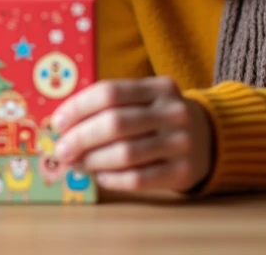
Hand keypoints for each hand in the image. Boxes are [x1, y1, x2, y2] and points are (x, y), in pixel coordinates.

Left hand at [51, 76, 212, 192]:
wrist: (208, 138)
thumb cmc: (159, 117)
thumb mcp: (144, 100)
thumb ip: (109, 105)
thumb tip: (63, 125)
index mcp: (159, 87)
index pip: (109, 93)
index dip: (78, 108)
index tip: (57, 122)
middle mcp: (173, 112)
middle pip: (115, 123)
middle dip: (81, 138)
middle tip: (62, 150)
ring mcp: (181, 142)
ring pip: (126, 154)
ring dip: (93, 161)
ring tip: (77, 164)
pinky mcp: (183, 171)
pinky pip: (139, 178)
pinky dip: (114, 179)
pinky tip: (101, 176)